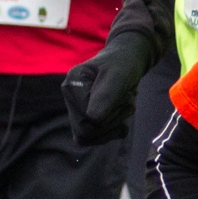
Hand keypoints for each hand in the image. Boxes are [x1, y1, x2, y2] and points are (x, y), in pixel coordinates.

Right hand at [62, 30, 153, 144]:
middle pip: (85, 131)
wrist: (127, 60)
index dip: (109, 115)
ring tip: (126, 104)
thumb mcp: (118, 74)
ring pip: (90, 137)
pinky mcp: (86, 118)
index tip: (124, 95)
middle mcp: (70, 98)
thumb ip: (106, 94)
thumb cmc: (123, 63)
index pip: (85, 119)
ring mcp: (76, 109)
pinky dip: (116, 129)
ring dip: (114, 124)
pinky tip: (123, 112)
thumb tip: (93, 119)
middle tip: (127, 99)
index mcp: (72, 84)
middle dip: (112, 119)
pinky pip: (98, 138)